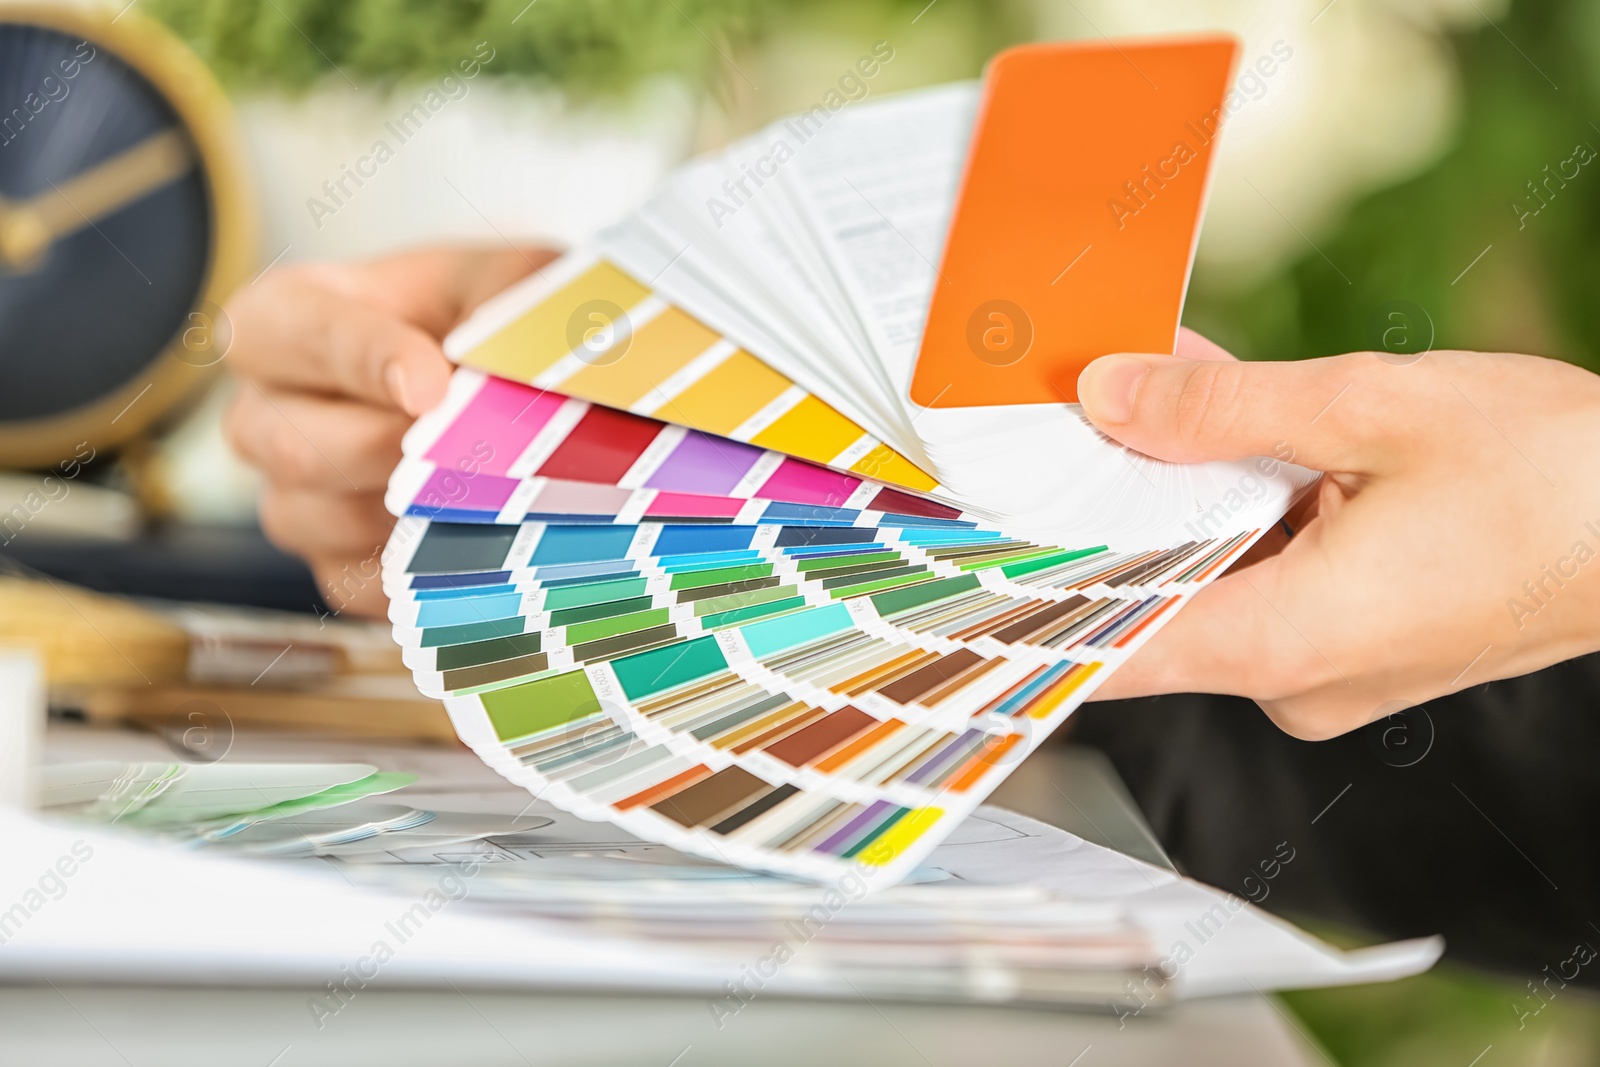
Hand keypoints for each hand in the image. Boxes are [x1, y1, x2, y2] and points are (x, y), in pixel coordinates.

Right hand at [224, 245, 553, 617]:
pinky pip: (357, 583)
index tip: (432, 386)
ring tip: (489, 487)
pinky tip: (481, 536)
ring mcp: (293, 494)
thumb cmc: (496, 318)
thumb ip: (503, 296)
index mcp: (290, 317)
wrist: (532, 395)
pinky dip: (422, 567)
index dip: (361, 360)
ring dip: (410, 511)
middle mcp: (268, 410)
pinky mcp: (335, 565)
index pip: (286, 331)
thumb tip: (498, 359)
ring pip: (316, 520)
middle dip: (392, 450)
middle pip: (291, 446)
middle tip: (475, 446)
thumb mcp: (508, 281)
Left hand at [1075, 332, 1599, 738]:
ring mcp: (1332, 673)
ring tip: (1152, 410)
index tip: (969, 568)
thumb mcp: (1371, 408)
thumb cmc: (1562, 478)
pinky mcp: (1362, 651)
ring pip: (1211, 586)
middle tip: (1068, 430)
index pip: (1107, 654)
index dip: (1029, 611)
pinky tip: (1234, 445)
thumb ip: (1222, 405)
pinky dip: (1242, 521)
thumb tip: (1114, 393)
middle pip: (1153, 602)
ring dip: (1182, 505)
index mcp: (1286, 642)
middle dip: (1111, 513)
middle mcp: (1299, 680)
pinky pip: (1268, 586)